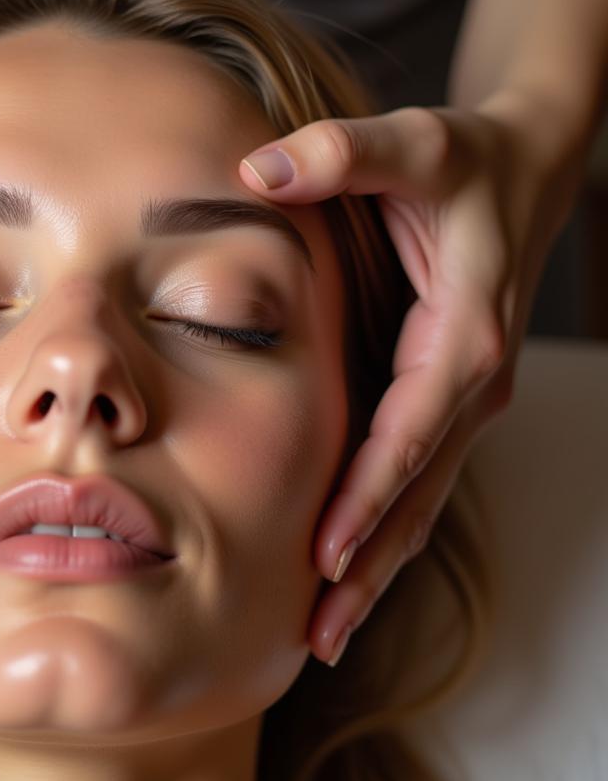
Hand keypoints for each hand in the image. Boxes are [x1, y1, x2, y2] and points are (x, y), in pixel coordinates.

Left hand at [239, 97, 586, 665]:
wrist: (527, 166)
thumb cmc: (466, 159)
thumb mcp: (413, 144)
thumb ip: (340, 154)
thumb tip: (254, 171)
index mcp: (462, 336)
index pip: (409, 434)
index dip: (368, 497)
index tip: (325, 558)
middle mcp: (471, 383)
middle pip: (417, 495)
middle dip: (369, 568)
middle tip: (318, 636)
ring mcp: (463, 401)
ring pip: (419, 503)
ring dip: (377, 570)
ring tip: (326, 635)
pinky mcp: (445, 403)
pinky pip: (413, 482)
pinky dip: (381, 532)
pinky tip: (345, 575)